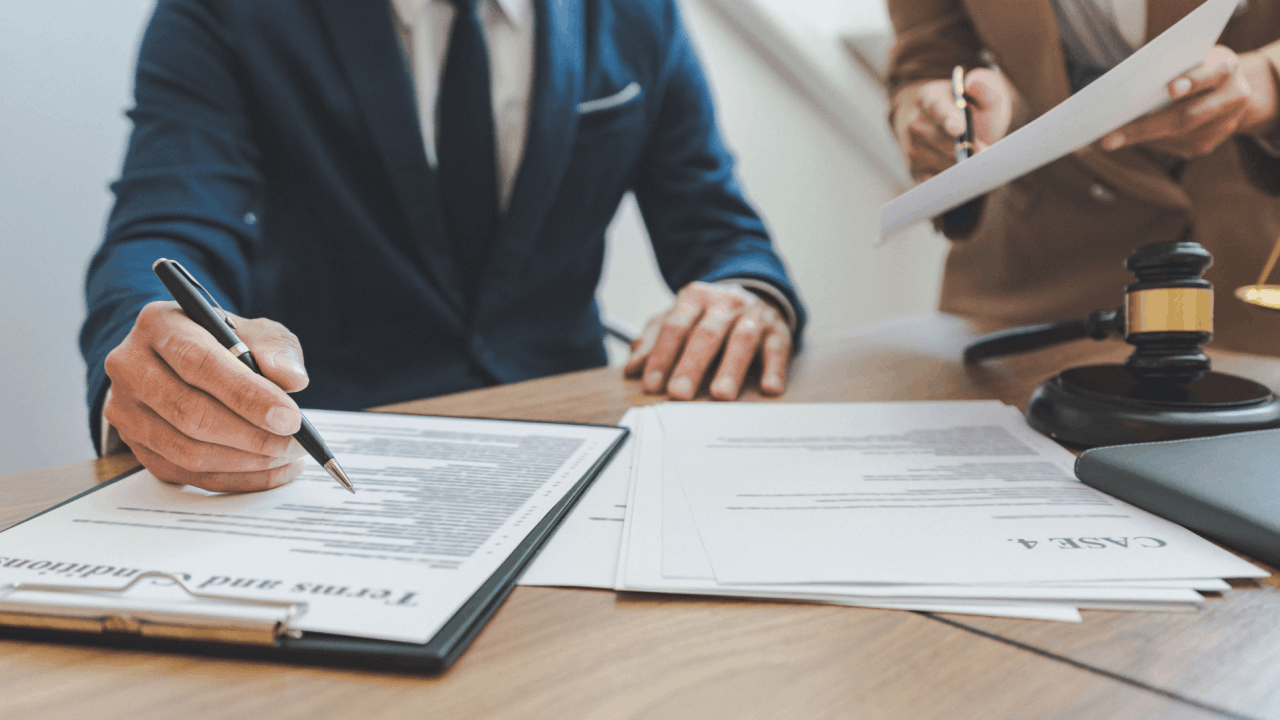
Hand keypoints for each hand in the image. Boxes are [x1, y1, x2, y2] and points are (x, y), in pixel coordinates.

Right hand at [102, 301, 310, 491]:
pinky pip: (187, 474)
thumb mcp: (255, 331)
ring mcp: (125, 410)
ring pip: (186, 450)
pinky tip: (271, 470)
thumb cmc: (225, 343)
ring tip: (287, 455)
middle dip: (251, 435)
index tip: (290, 418)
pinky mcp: (136, 445)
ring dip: (245, 461)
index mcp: (159, 324)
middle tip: (294, 442)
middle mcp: (130, 366)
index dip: (247, 395)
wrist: (184, 361)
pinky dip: (235, 479)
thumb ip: (276, 348)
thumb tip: (291, 379)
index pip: (200, 363)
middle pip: (189, 412)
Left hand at [624, 282, 791, 400]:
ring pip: (742, 340)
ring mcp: (754, 315)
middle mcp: (725, 303)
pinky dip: (774, 369)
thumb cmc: (708, 317)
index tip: (651, 385)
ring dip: (731, 369)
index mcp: (695, 298)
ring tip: (721, 394)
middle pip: (706, 334)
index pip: (675, 327)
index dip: (661, 356)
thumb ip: (653, 342)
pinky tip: (769, 388)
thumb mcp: (677, 320)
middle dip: (691, 365)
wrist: (754, 295)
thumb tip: (632, 368)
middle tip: (679, 393)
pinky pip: (777, 349)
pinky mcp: (779, 330)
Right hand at [891, 68, 1014, 181]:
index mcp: (929, 98)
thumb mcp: (985, 93)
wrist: (962, 131)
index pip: (936, 107)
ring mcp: (912, 148)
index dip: (947, 118)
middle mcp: (914, 123)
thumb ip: (984, 85)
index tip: (959, 128)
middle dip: (964, 148)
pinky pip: (934, 180)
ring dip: (960, 164)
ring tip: (975, 159)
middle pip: (938, 140)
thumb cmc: (974, 110)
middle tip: (983, 150)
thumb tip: (972, 82)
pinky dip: (952, 180)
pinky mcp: (915, 171)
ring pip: (939, 161)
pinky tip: (962, 173)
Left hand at [1100, 46, 1278, 157]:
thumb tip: (1126, 86)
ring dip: (1140, 138)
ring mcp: (1222, 126)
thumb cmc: (1194, 65)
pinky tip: (1121, 140)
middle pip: (1189, 115)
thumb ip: (1171, 64)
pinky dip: (1146, 141)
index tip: (1171, 88)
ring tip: (1106, 141)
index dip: (1193, 81)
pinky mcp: (1205, 145)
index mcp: (1228, 68)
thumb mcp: (1189, 56)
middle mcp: (1232, 98)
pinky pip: (1173, 146)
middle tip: (1110, 137)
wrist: (1228, 88)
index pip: (1214, 74)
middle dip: (1146, 126)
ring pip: (1179, 136)